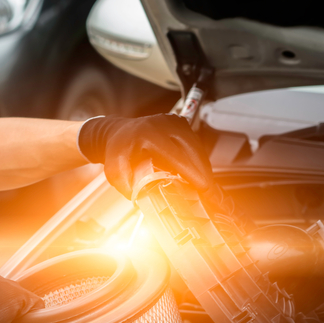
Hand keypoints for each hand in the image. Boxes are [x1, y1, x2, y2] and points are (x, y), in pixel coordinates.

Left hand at [78, 114, 214, 197]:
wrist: (119, 132)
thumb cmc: (118, 150)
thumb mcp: (114, 171)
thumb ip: (126, 186)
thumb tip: (141, 201)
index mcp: (148, 134)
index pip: (177, 154)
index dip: (192, 172)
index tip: (202, 186)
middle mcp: (163, 124)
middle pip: (192, 150)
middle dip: (203, 173)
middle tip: (209, 192)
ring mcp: (174, 121)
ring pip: (197, 146)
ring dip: (203, 167)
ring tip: (205, 186)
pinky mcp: (180, 123)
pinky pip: (196, 142)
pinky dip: (199, 159)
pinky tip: (199, 173)